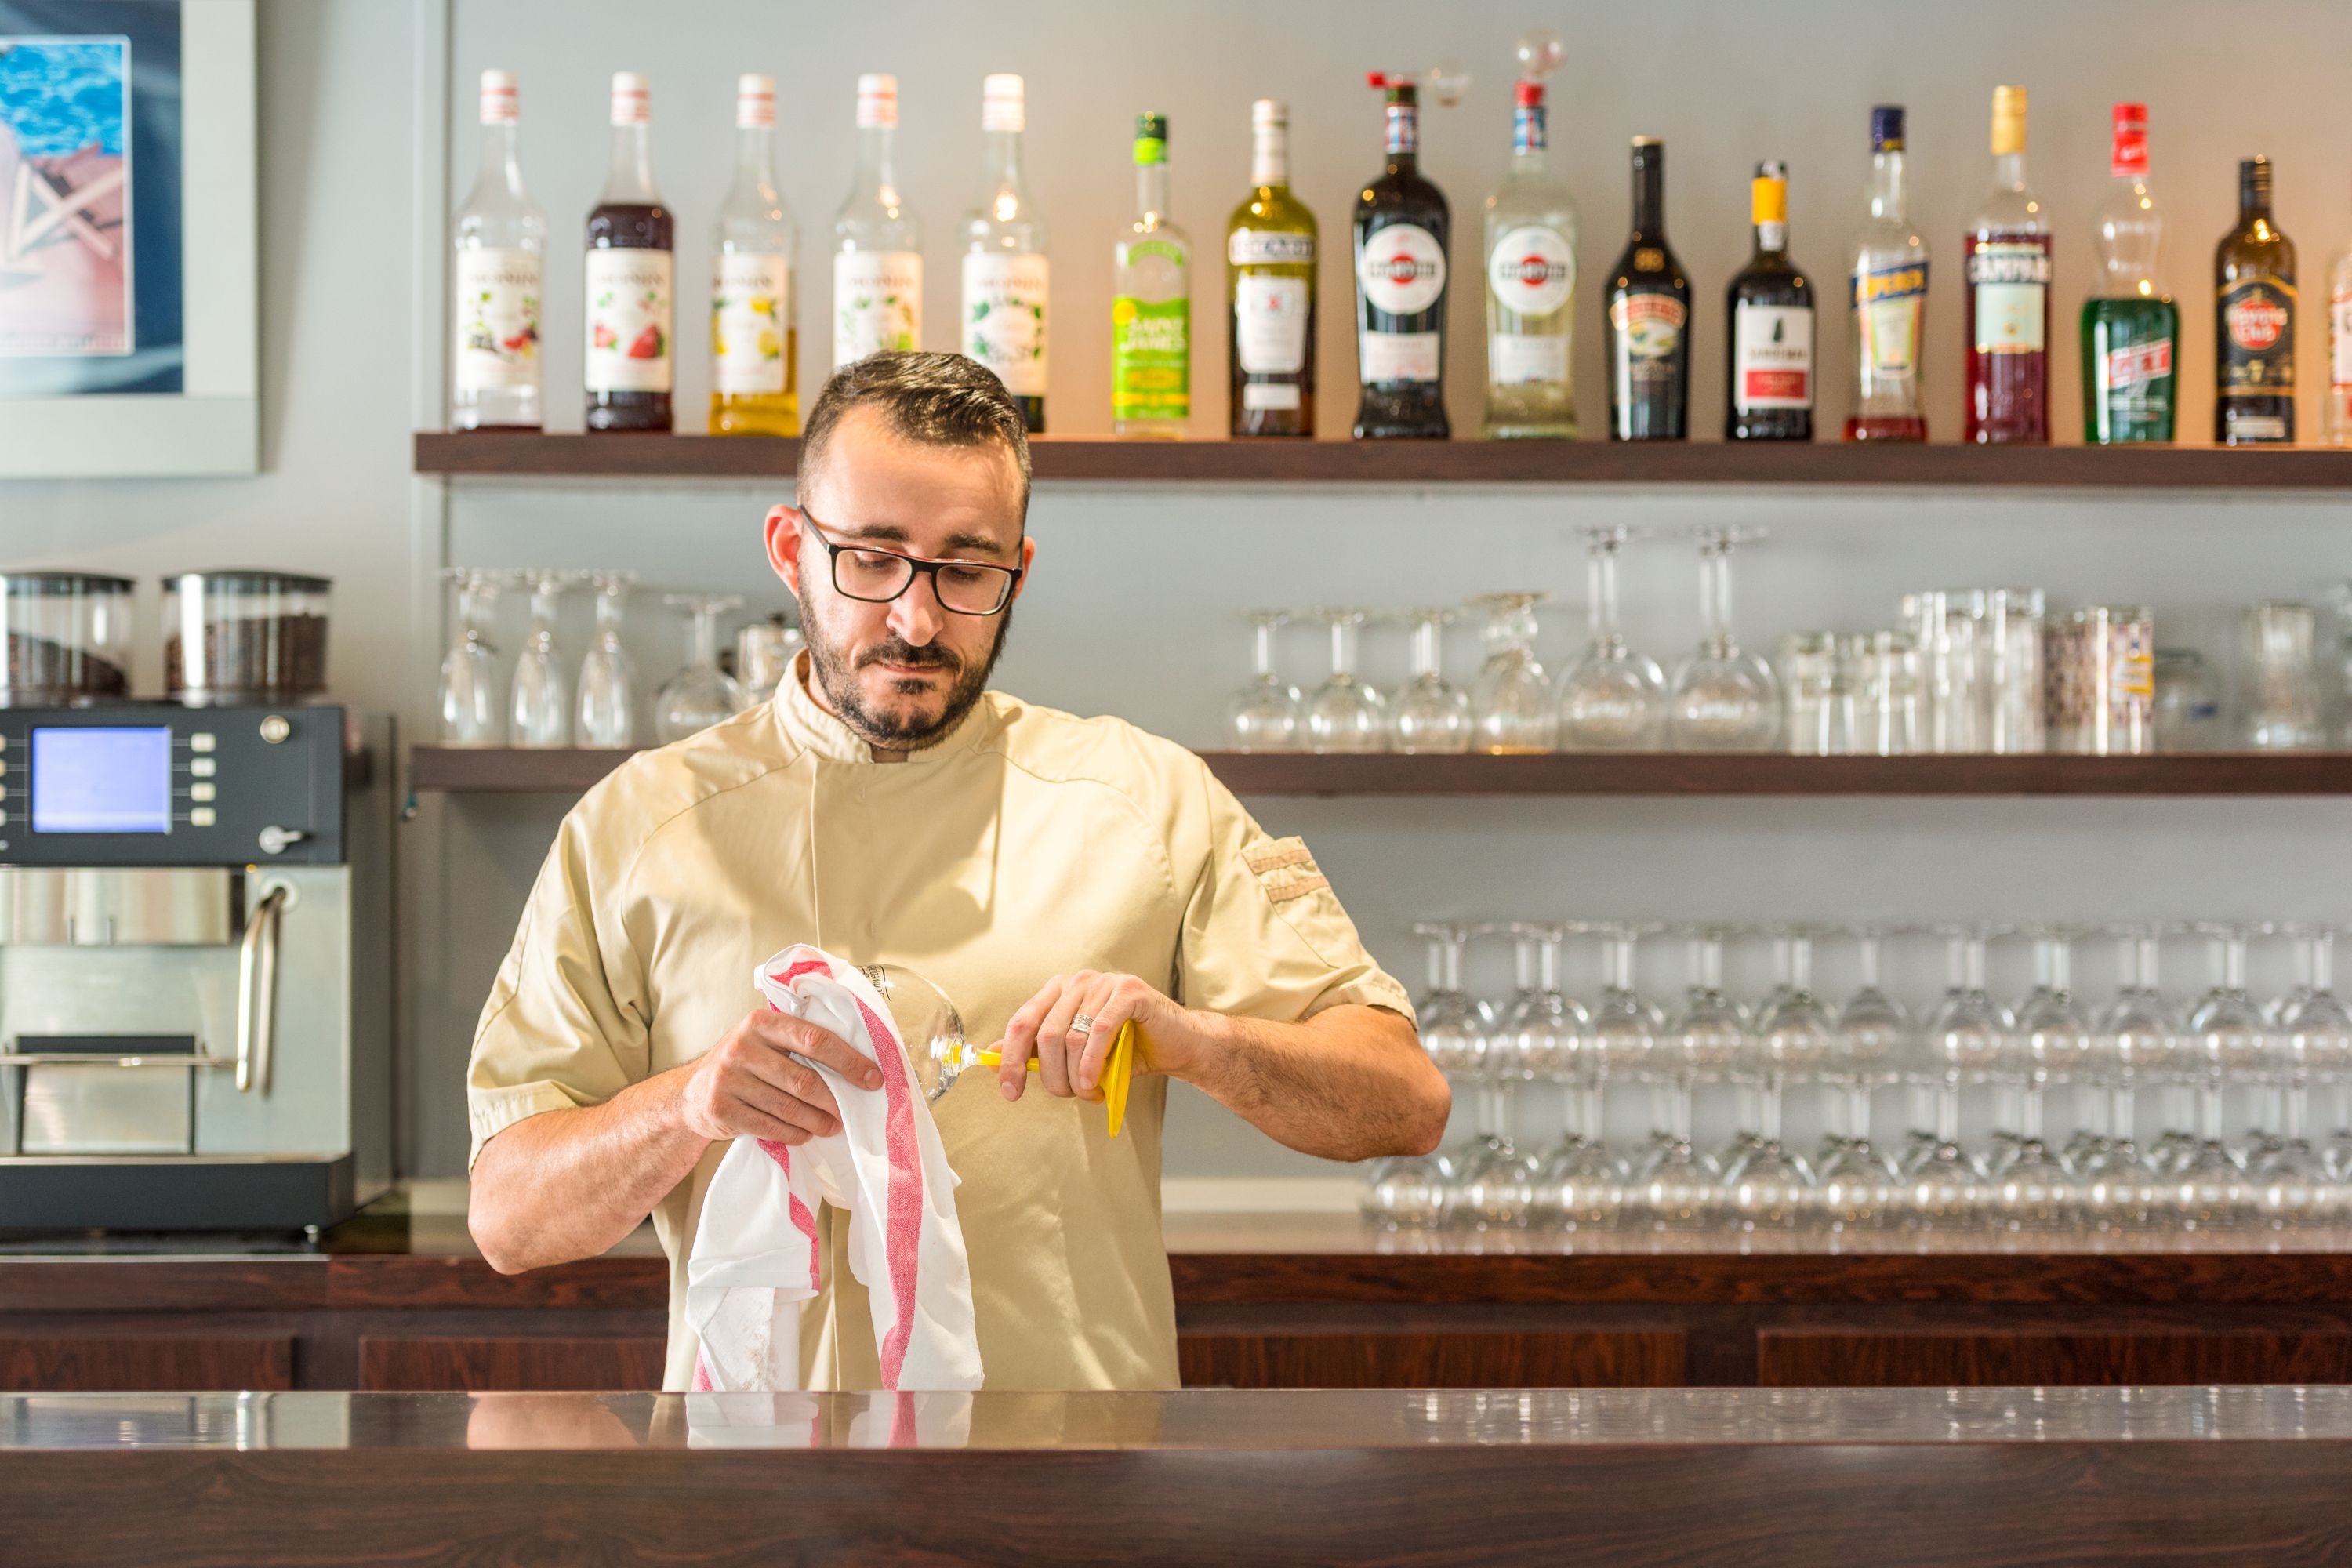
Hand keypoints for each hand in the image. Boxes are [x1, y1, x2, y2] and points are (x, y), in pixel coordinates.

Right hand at [676, 1009, 885, 1146]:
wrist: (691, 1094)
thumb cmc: (744, 1064)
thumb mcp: (763, 1040)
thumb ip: (798, 1041)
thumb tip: (858, 1061)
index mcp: (761, 1022)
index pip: (815, 1039)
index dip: (849, 1061)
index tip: (874, 1079)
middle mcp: (742, 1047)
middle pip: (805, 1080)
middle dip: (835, 1100)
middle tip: (852, 1112)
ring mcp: (728, 1079)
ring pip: (790, 1107)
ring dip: (818, 1121)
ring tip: (833, 1126)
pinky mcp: (722, 1109)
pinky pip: (771, 1127)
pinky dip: (795, 1134)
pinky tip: (806, 1134)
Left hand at [994, 971, 1199, 1103]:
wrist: (1177, 1044)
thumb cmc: (1125, 1050)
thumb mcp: (1074, 1053)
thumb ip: (1037, 1051)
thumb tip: (991, 1057)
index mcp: (1058, 991)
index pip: (1021, 1023)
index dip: (1009, 1060)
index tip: (1010, 1092)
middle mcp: (1077, 982)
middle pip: (1046, 1034)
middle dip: (1052, 1075)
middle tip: (1068, 1095)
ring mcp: (1104, 983)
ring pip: (1072, 1036)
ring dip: (1076, 1075)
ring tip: (1088, 1092)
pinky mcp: (1130, 991)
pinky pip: (1100, 1030)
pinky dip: (1093, 1062)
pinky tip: (1095, 1081)